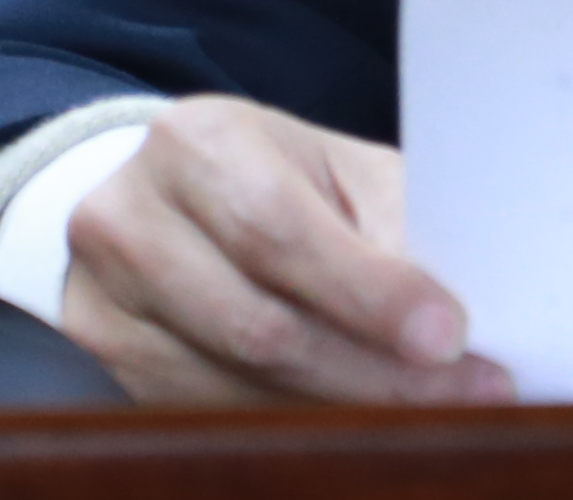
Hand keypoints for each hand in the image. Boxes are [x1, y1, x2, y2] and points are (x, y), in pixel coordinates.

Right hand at [55, 95, 514, 406]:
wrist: (167, 199)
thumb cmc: (273, 178)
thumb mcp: (334, 174)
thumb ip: (390, 229)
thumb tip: (461, 314)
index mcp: (197, 143)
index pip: (280, 228)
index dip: (368, 292)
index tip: (449, 336)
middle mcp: (130, 219)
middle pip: (257, 326)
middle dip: (373, 372)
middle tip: (467, 393)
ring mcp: (104, 302)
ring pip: (232, 389)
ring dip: (342, 412)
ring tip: (428, 417)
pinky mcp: (108, 367)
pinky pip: (208, 418)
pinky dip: (291, 428)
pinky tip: (355, 426)